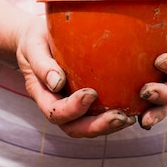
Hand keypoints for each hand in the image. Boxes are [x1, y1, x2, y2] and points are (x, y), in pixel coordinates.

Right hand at [15, 17, 135, 137]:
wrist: (37, 39)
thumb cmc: (36, 40)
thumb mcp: (34, 46)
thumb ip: (42, 64)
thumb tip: (57, 82)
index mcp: (41, 93)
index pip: (55, 112)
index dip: (73, 109)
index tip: (91, 93)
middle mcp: (55, 105)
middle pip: (73, 128)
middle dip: (97, 126)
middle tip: (120, 117)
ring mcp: (69, 106)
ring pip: (86, 127)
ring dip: (107, 127)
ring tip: (128, 118)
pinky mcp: (83, 102)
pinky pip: (96, 116)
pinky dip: (111, 118)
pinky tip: (131, 110)